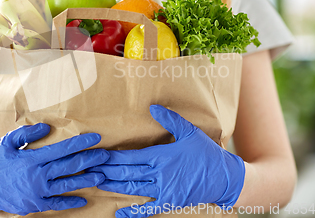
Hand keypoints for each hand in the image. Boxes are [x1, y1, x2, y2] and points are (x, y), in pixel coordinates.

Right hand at [0, 123, 108, 217]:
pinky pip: (56, 204)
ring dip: (86, 180)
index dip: (81, 143)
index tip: (96, 137)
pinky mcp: (33, 205)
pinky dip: (70, 202)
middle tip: (106, 155)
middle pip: (69, 166)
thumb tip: (47, 128)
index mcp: (31, 159)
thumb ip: (27, 134)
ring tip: (101, 176)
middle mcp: (36, 176)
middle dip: (90, 159)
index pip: (62, 149)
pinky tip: (83, 199)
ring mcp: (36, 193)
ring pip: (67, 185)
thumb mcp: (6, 142)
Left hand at [88, 105, 244, 217]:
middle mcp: (159, 174)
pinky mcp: (169, 202)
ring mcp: (163, 190)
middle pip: (126, 172)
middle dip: (106, 170)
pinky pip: (148, 209)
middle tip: (89, 168)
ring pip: (132, 188)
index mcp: (161, 156)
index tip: (97, 154)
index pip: (129, 156)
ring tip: (96, 182)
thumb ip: (170, 119)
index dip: (111, 156)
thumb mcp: (189, 132)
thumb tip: (153, 107)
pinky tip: (119, 213)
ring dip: (113, 186)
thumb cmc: (207, 153)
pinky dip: (133, 212)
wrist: (226, 177)